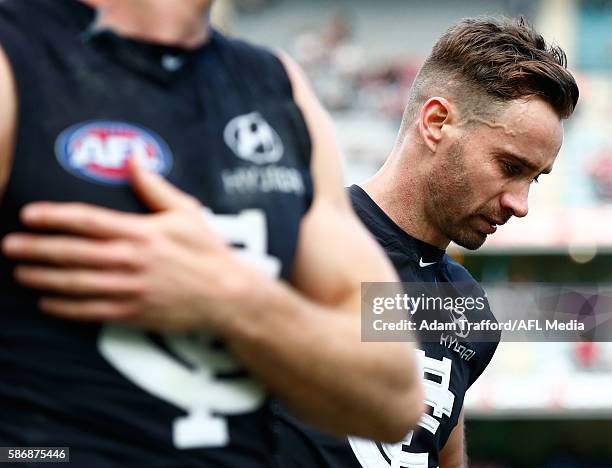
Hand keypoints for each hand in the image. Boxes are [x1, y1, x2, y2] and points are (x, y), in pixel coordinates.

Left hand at [1, 162, 260, 331]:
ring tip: (20, 272)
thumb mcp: (187, 212)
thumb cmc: (207, 251)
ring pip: (75, 283)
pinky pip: (90, 311)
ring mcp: (129, 289)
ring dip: (44, 278)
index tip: (29, 214)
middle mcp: (130, 261)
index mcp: (141, 233)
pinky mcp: (132, 313)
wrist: (226, 295)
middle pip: (72, 253)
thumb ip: (156, 188)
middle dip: (36, 248)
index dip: (54, 217)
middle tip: (9, 245)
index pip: (87, 221)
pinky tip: (46, 303)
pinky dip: (65, 308)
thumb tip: (135, 160)